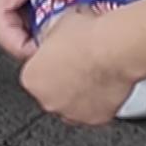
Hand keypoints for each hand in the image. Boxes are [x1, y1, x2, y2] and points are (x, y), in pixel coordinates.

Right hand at [0, 0, 76, 58]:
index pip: (22, 51)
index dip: (45, 47)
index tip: (65, 37)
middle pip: (27, 46)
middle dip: (48, 36)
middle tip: (68, 23)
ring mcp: (4, 22)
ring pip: (31, 36)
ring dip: (47, 26)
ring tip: (60, 12)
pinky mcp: (12, 16)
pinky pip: (32, 25)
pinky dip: (44, 18)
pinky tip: (52, 7)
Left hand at [20, 8, 132, 125]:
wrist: (114, 49)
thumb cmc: (88, 37)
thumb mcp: (57, 26)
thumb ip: (49, 39)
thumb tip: (54, 36)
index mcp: (31, 78)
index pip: (34, 74)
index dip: (48, 64)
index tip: (59, 57)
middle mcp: (47, 100)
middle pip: (52, 92)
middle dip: (63, 81)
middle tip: (78, 65)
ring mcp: (70, 112)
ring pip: (71, 105)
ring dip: (78, 93)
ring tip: (93, 74)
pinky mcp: (94, 119)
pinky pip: (93, 111)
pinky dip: (98, 102)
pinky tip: (105, 84)